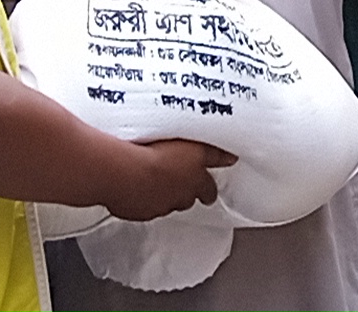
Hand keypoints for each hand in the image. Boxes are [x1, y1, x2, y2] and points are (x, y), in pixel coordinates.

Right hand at [105, 139, 236, 220]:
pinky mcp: (138, 212)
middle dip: (185, 191)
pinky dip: (141, 199)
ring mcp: (158, 206)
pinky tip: (134, 187)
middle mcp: (179, 197)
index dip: (209, 188)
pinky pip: (143, 206)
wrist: (125, 172)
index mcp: (196, 181)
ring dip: (162, 194)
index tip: (210, 189)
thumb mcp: (193, 145)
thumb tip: (231, 158)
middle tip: (177, 180)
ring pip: (165, 203)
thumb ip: (214, 153)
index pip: (209, 189)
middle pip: (187, 198)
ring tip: (152, 179)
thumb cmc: (157, 153)